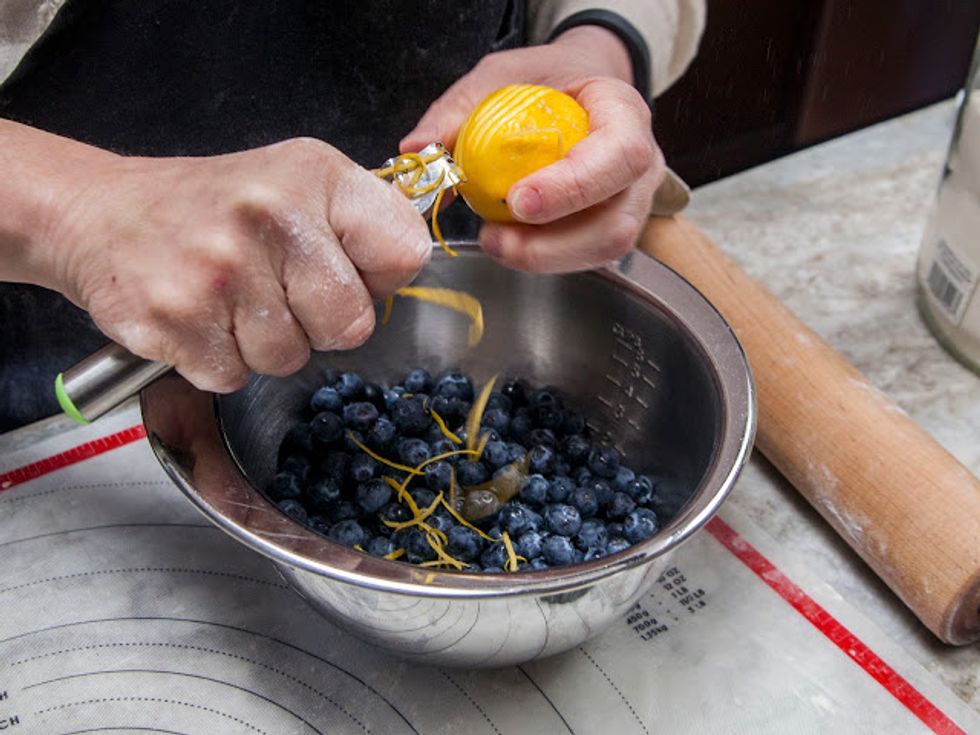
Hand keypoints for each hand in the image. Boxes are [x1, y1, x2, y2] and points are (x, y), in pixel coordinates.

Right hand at [46, 137, 430, 391]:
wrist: (101, 214)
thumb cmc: (214, 206)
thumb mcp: (298, 182)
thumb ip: (360, 222)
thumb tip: (408, 269)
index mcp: (316, 175)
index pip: (405, 253)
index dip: (378, 278)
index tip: (344, 267)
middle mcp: (270, 216)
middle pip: (351, 325)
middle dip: (319, 322)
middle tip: (277, 289)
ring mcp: (220, 271)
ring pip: (290, 358)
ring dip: (263, 343)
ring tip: (231, 298)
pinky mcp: (176, 320)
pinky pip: (234, 376)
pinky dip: (219, 359)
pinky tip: (200, 317)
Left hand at [401, 25, 664, 272]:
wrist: (578, 90)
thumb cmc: (549, 82)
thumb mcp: (501, 76)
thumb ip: (459, 109)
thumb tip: (417, 150)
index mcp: (623, 113)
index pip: (620, 156)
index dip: (572, 187)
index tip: (518, 200)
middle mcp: (640, 166)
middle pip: (617, 223)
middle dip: (553, 244)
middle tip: (495, 237)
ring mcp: (630, 203)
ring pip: (604, 249)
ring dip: (545, 258)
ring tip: (495, 242)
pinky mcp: (610, 227)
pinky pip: (586, 256)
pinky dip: (545, 257)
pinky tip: (511, 242)